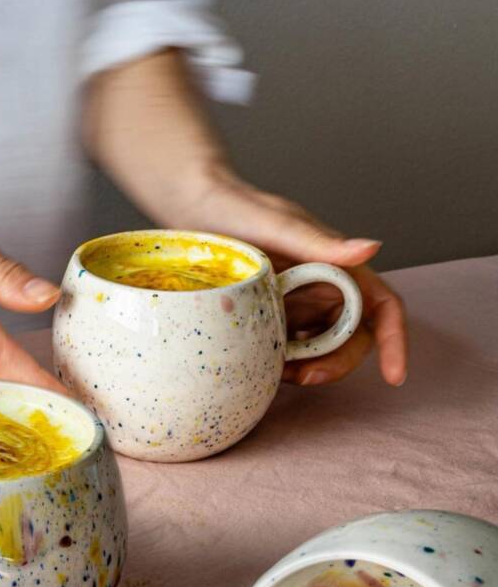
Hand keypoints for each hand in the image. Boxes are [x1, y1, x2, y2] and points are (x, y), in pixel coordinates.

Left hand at [163, 168, 407, 386]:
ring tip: (276, 372)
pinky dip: (282, 361)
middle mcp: (322, 288)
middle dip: (336, 363)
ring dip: (308, 367)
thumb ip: (321, 243)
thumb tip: (373, 248)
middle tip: (304, 377)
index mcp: (337, 267)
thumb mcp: (278, 226)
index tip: (393, 375)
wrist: (192, 209)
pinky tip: (262, 365)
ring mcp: (296, 305)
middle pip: (351, 338)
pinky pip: (287, 346)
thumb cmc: (237, 208)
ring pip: (319, 349)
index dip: (394, 340)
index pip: (382, 307)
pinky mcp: (268, 316)